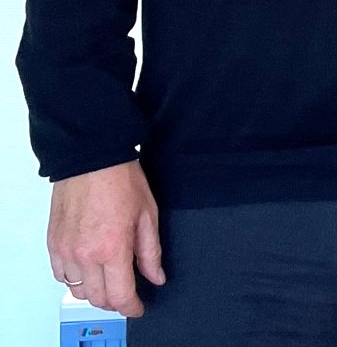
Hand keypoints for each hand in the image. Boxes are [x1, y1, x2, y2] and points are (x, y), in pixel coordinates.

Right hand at [47, 160, 164, 316]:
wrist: (91, 157)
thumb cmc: (121, 179)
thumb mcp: (148, 214)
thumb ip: (150, 251)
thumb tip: (156, 276)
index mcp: (112, 248)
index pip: (120, 295)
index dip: (131, 307)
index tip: (138, 307)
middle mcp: (85, 254)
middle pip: (98, 298)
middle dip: (115, 300)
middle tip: (127, 292)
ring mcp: (65, 250)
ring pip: (77, 290)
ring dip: (94, 290)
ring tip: (109, 277)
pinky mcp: (53, 243)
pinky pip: (61, 275)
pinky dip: (74, 278)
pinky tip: (88, 266)